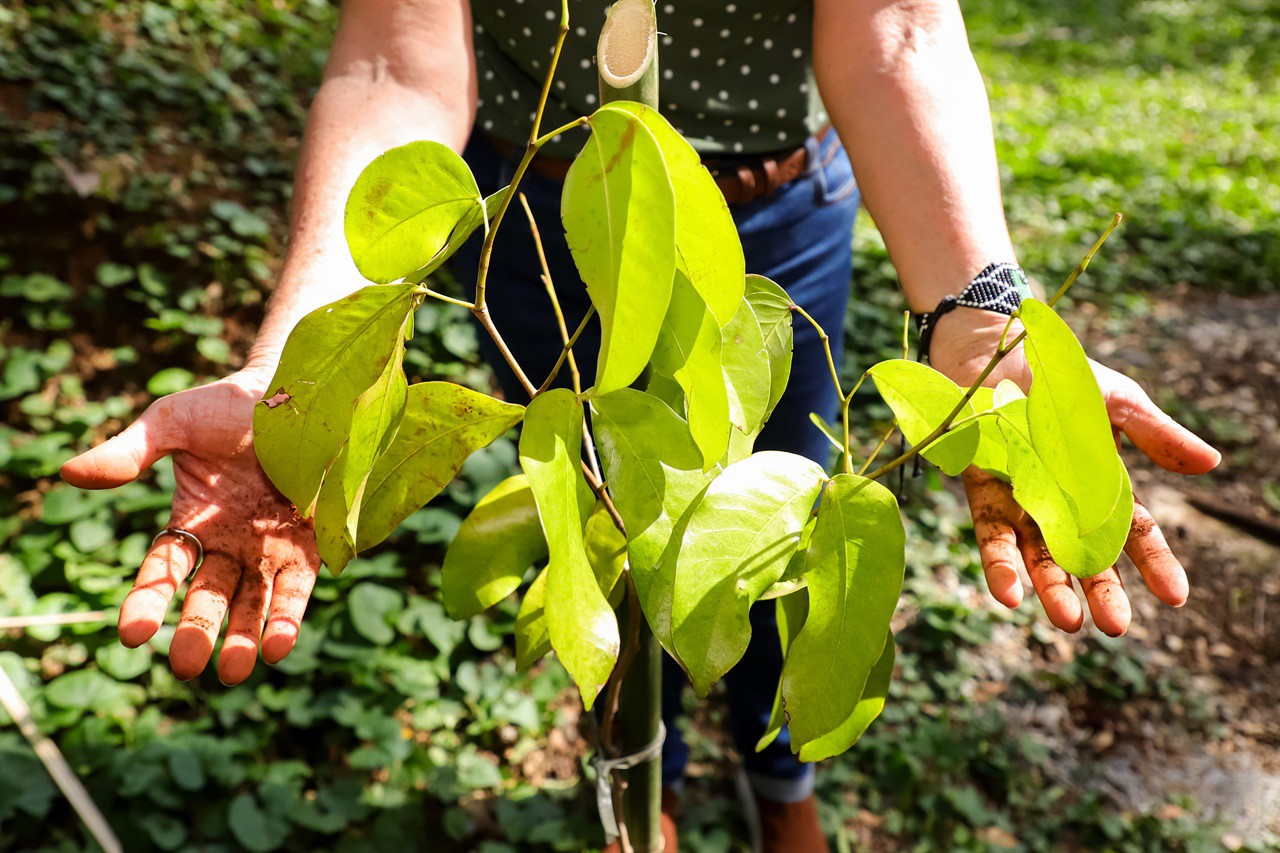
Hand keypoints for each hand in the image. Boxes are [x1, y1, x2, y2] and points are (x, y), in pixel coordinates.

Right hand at [60, 368, 319, 683]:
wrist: (298, 388)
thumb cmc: (229, 405)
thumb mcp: (172, 422)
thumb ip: (129, 452)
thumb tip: (69, 474)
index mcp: (192, 522)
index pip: (164, 573)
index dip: (147, 603)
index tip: (132, 634)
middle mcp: (232, 544)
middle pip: (210, 599)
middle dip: (197, 633)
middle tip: (186, 666)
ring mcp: (272, 546)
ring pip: (254, 604)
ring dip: (243, 638)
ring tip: (233, 670)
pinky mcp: (311, 543)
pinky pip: (298, 587)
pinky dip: (288, 617)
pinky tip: (278, 645)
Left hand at [929, 309, 1220, 635]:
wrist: (998, 346)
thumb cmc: (1059, 376)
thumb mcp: (1116, 402)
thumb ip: (1156, 435)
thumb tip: (1211, 464)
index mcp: (1100, 485)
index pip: (1132, 534)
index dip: (1154, 565)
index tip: (1176, 598)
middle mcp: (1059, 502)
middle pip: (1083, 557)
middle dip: (1101, 593)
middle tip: (1115, 628)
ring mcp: (1020, 499)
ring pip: (1036, 556)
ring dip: (1051, 589)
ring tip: (1067, 622)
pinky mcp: (982, 490)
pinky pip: (990, 533)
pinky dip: (999, 565)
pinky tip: (1009, 595)